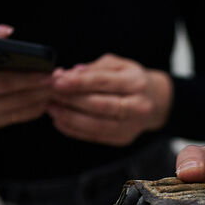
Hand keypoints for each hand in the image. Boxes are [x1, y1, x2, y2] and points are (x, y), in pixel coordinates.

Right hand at [0, 24, 53, 127]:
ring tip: (58, 86)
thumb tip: (8, 32)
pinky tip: (47, 96)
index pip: (5, 83)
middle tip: (61, 78)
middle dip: (42, 89)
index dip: (29, 79)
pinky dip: (35, 108)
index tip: (49, 72)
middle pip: (19, 99)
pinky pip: (19, 117)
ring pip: (22, 111)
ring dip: (43, 99)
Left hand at [48, 54, 171, 145]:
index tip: (57, 80)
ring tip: (51, 108)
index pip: (104, 82)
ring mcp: (133, 125)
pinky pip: (95, 136)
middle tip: (50, 94)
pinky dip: (74, 130)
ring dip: (70, 118)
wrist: (155, 101)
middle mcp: (139, 106)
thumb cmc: (130, 78)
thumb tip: (67, 74)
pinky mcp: (124, 139)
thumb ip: (93, 69)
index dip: (79, 82)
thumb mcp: (117, 65)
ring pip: (97, 125)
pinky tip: (59, 121)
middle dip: (71, 100)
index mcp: (137, 82)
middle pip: (100, 105)